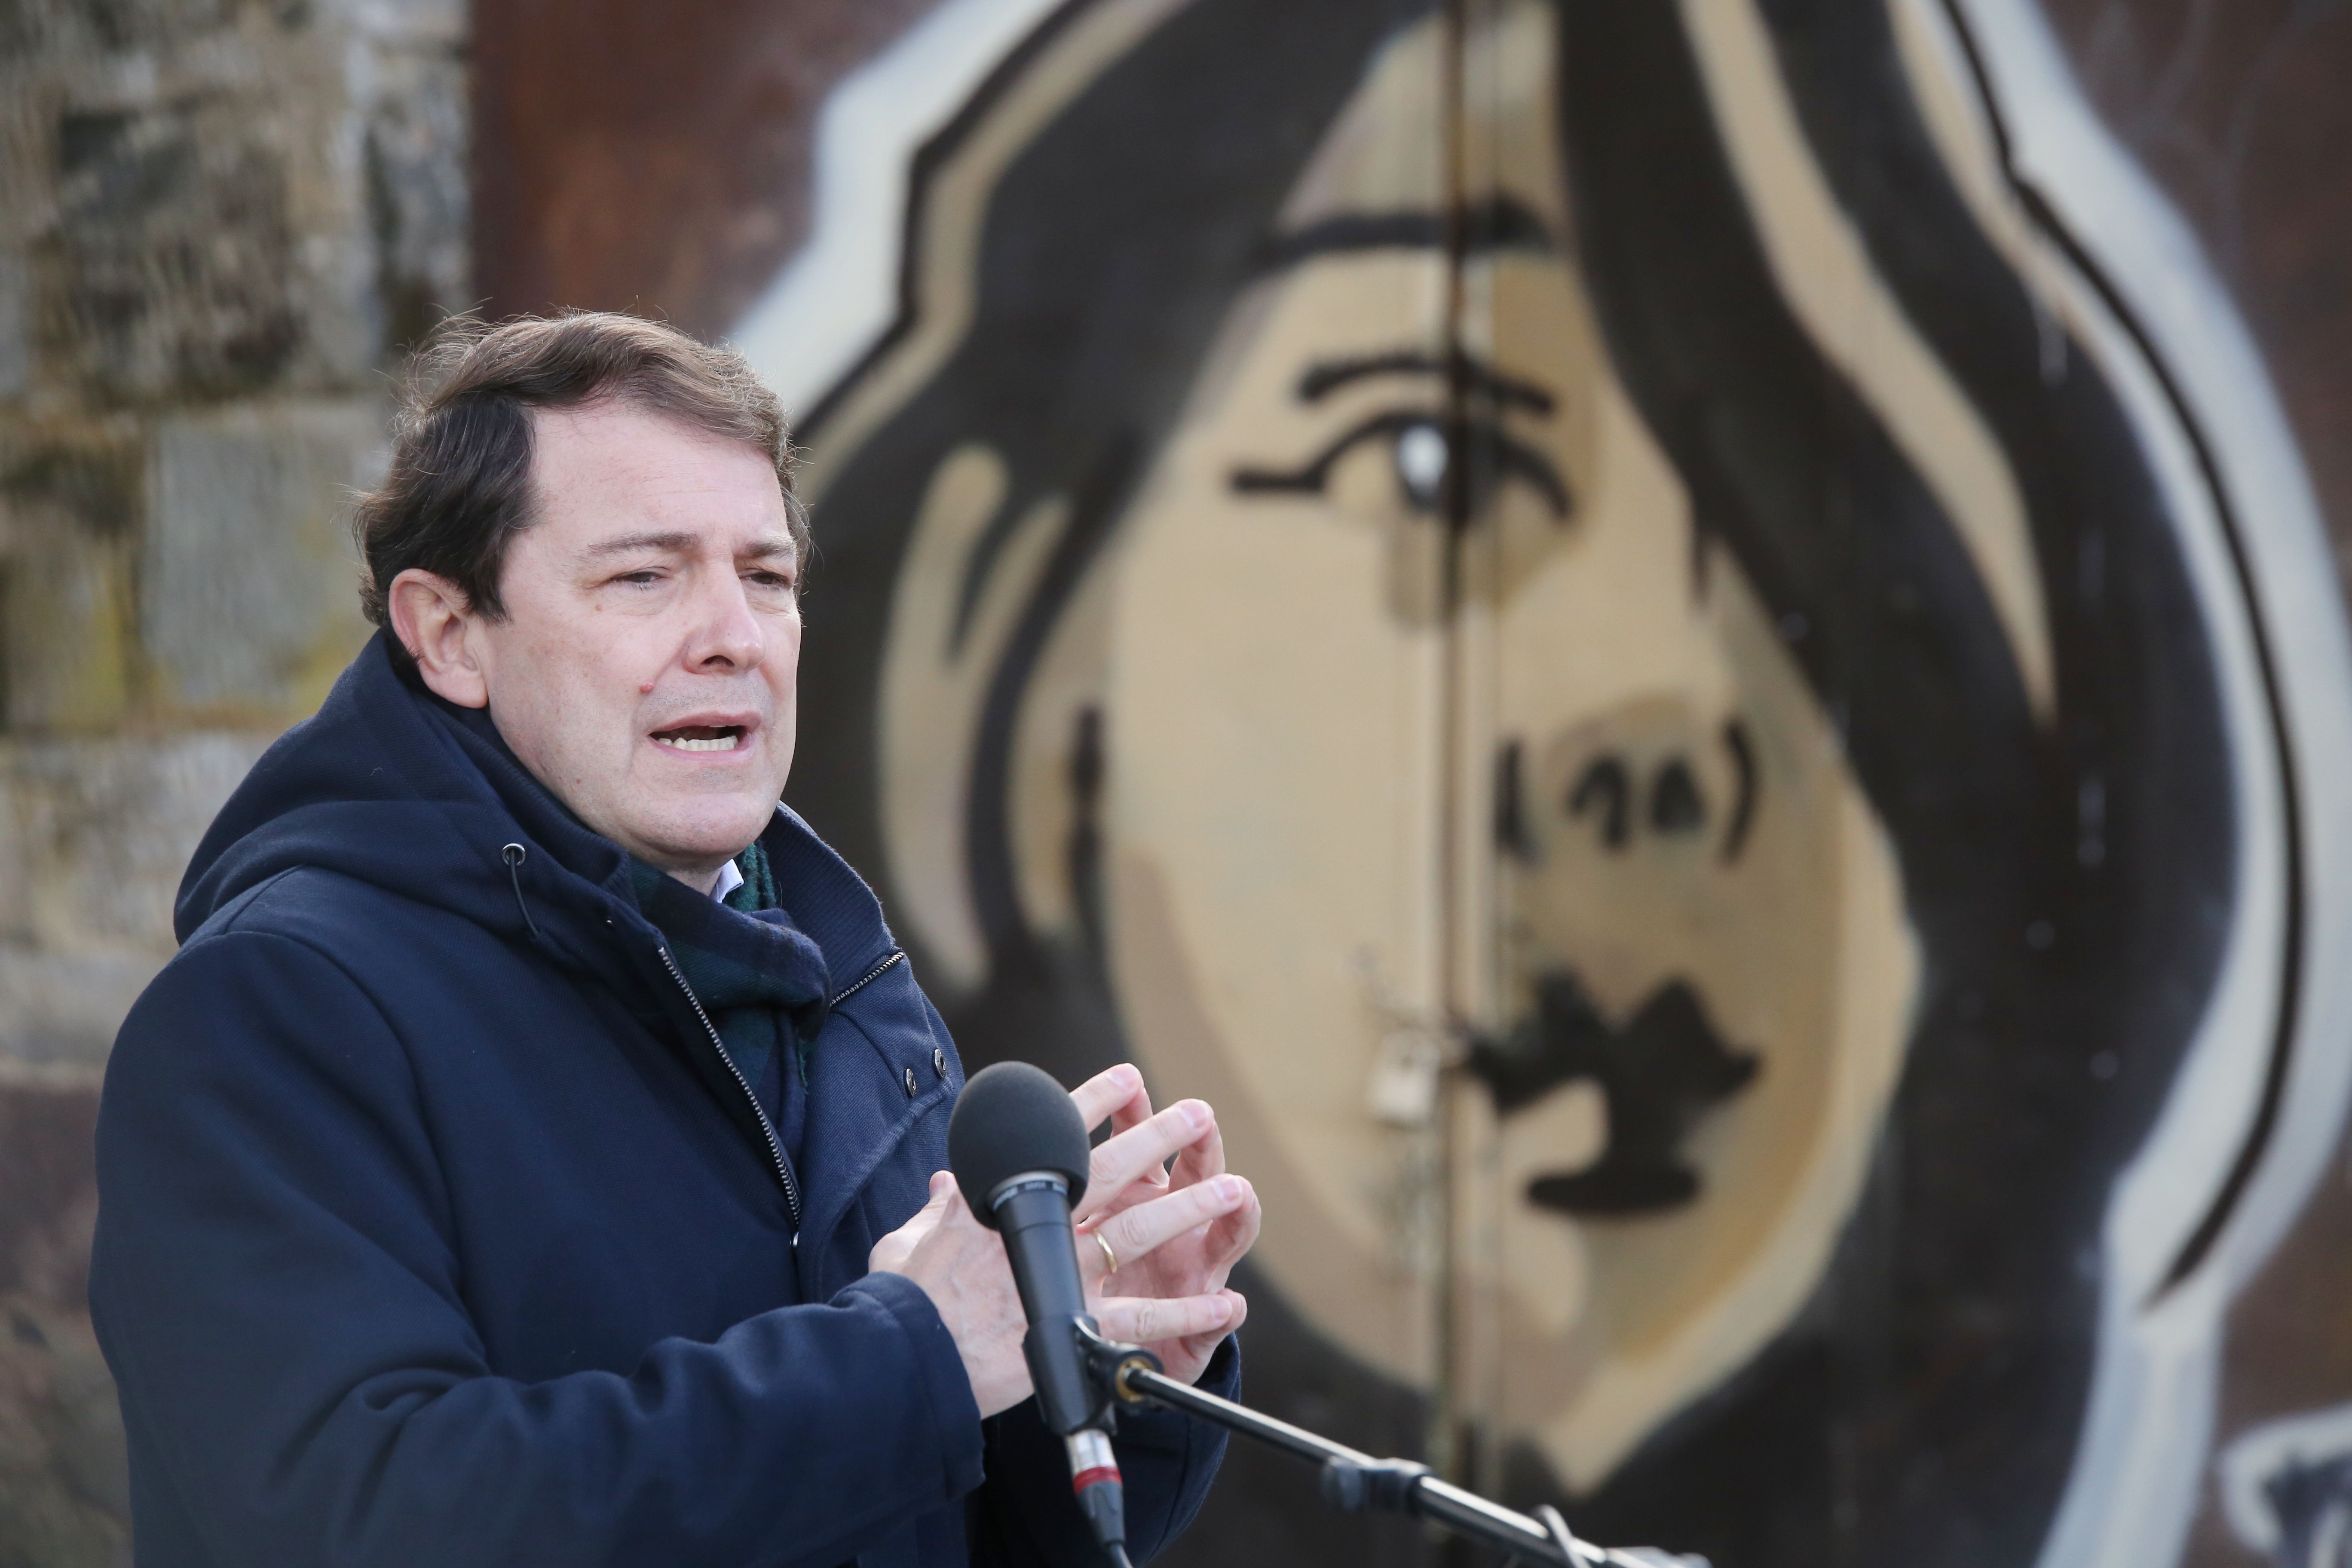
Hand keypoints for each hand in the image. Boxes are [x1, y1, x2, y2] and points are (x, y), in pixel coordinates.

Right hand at [869, 1066, 1259, 1413]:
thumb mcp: (909, 1240)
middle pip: (1112, 1171)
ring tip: (1235, 1189)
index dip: (1095, 1103)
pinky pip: (1143, 1319)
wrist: (905, 1359)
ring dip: (1191, 1208)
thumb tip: (943, 1186)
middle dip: (1159, 1137)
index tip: (1129, 1078)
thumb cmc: (902, 1301)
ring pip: (1139, 1232)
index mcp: (1001, 1202)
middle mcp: (1040, 1230)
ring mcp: (1062, 1277)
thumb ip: (936, 1211)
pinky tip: (1225, 1304)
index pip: (1057, 1139)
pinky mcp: (1075, 1328)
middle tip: (1197, 1112)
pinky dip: (1188, 1314)